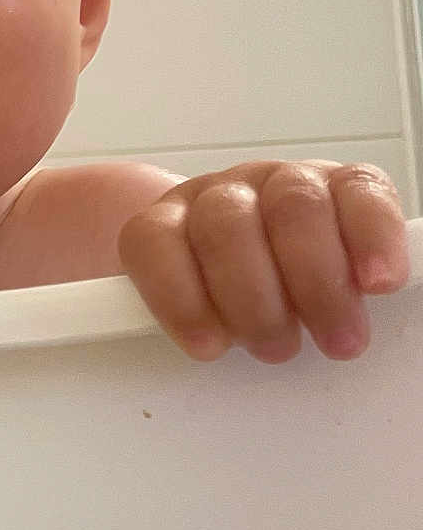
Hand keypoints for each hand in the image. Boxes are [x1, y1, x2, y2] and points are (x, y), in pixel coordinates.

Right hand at [117, 161, 408, 361]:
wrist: (185, 258)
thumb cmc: (273, 284)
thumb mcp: (326, 283)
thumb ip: (354, 286)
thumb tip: (379, 302)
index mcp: (324, 188)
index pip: (357, 189)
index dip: (372, 232)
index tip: (381, 283)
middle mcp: (265, 183)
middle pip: (294, 208)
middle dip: (318, 283)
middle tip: (336, 342)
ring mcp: (203, 198)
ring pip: (226, 226)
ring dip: (254, 299)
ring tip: (273, 346)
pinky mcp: (149, 226)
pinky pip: (156, 247)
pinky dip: (184, 302)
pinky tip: (209, 340)